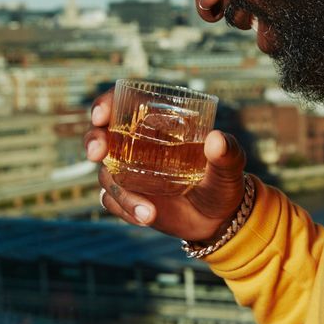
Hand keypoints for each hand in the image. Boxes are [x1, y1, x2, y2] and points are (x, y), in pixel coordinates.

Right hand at [84, 89, 246, 240]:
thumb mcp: (230, 166)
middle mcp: (137, 146)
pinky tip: (146, 217)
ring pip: (106, 175)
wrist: (218, 218)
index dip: (105, 104)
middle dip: (93, 141)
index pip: (122, 105)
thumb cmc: (222, 181)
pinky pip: (112, 202)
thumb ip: (227, 152)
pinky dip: (125, 210)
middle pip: (101, 135)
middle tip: (98, 154)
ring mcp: (129, 173)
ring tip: (150, 213)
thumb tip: (217, 139)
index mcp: (158, 125)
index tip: (100, 115)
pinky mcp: (128, 198)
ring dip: (122, 194)